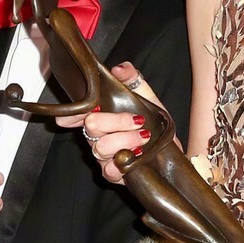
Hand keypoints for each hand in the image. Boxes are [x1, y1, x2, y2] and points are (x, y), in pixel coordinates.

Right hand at [75, 63, 159, 182]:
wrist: (170, 149)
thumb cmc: (153, 122)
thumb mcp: (146, 95)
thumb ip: (132, 78)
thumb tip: (118, 69)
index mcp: (101, 115)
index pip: (74, 114)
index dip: (73, 113)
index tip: (86, 109)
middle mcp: (97, 135)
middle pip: (91, 125)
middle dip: (117, 121)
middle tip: (139, 120)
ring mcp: (103, 156)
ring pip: (102, 147)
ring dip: (126, 139)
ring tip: (145, 137)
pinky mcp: (113, 174)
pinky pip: (109, 170)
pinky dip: (123, 161)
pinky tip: (138, 155)